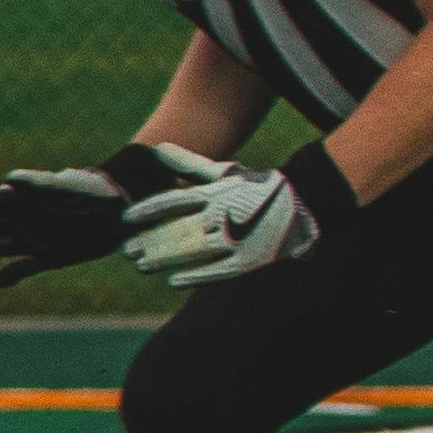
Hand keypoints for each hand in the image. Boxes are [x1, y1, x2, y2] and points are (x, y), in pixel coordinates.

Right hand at [0, 142, 209, 285]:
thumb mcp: (73, 187)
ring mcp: (35, 237)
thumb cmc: (102, 190)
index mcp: (25, 196)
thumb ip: (42, 185)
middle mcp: (24, 217)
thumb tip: (8, 179)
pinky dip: (9, 275)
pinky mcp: (50, 256)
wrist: (130, 206)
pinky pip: (22, 268)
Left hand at [122, 150, 342, 284]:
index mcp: (216, 193)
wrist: (306, 202)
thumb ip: (190, 164)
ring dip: (164, 259)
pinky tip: (173, 283)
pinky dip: (193, 278)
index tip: (126, 220)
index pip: (173, 202)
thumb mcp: (225, 172)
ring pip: (191, 251)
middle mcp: (224, 215)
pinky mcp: (249, 261)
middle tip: (127, 250)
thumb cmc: (259, 186)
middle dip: (149, 240)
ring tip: (143, 265)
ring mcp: (237, 239)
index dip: (147, 211)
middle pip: (176, 230)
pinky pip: (216, 272)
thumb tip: (159, 149)